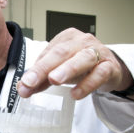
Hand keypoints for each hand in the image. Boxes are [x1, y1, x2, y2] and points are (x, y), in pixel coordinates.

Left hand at [17, 28, 132, 99]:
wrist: (109, 67)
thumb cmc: (80, 64)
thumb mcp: (58, 69)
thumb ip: (41, 79)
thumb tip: (23, 88)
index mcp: (66, 39)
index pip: (47, 53)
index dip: (35, 69)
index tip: (24, 83)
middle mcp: (81, 41)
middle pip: (61, 53)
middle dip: (44, 67)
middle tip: (30, 81)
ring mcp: (97, 52)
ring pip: (82, 58)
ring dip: (67, 69)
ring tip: (54, 80)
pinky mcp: (110, 66)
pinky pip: (99, 74)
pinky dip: (87, 84)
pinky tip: (75, 94)